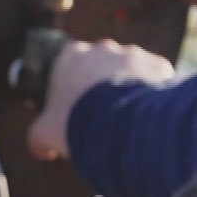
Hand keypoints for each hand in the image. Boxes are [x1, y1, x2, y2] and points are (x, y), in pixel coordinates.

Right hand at [24, 40, 174, 161]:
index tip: (79, 114)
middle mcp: (101, 48)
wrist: (117, 123)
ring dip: (130, 91)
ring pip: (132, 73)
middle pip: (103, 69)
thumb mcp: (44, 133)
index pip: (71, 70)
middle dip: (104, 90)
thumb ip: (39, 136)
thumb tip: (40, 148)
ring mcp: (132, 54)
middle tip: (106, 118)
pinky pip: (157, 81)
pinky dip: (154, 97)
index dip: (75, 94)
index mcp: (70, 57)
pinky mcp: (157, 65)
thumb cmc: (75, 123)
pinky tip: (150, 118)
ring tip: (130, 120)